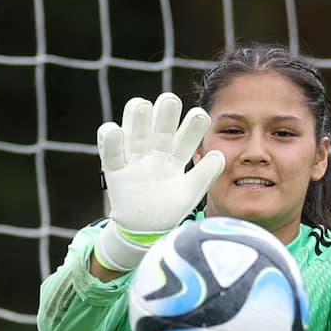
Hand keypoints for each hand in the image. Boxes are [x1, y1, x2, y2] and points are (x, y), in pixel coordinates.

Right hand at [92, 93, 225, 270]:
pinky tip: (113, 129)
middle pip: (159, 128)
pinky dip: (110, 140)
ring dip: (136, 119)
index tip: (200, 115)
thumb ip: (205, 174)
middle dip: (164, 114)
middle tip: (169, 100)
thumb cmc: (170, 208)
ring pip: (134, 133)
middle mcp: (154, 152)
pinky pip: (111, 153)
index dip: (192, 126)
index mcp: (174, 156)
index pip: (185, 137)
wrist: (146, 231)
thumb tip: (220, 155)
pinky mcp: (116, 170)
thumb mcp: (190, 192)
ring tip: (141, 105)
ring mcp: (135, 159)